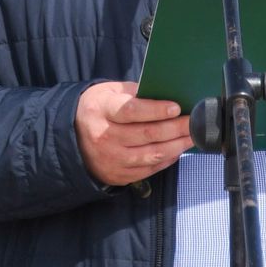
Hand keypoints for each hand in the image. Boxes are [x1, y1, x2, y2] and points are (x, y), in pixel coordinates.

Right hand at [75, 80, 189, 186]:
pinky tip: (177, 150)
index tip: (176, 108)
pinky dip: (166, 160)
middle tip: (194, 122)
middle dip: (175, 128)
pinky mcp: (118, 175)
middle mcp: (105, 137)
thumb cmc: (97, 109)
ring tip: (192, 136)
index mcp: (101, 110)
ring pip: (152, 155)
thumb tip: (165, 95)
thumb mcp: (108, 91)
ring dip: (177, 146)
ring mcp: (111, 159)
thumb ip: (134, 92)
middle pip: (147, 134)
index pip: (131, 111)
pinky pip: (149, 169)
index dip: (155, 110)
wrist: (71, 136)